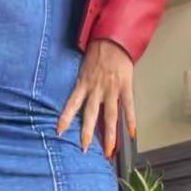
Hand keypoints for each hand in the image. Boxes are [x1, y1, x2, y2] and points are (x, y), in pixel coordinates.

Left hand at [56, 38, 135, 157]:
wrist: (114, 39)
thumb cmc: (97, 52)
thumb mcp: (84, 67)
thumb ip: (83, 83)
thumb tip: (79, 98)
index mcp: (83, 83)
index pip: (72, 103)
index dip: (65, 117)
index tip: (59, 131)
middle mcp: (96, 89)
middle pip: (90, 115)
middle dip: (87, 133)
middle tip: (84, 149)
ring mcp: (111, 89)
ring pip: (110, 116)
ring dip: (110, 135)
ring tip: (109, 151)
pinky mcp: (125, 87)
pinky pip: (128, 106)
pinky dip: (130, 120)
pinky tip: (132, 134)